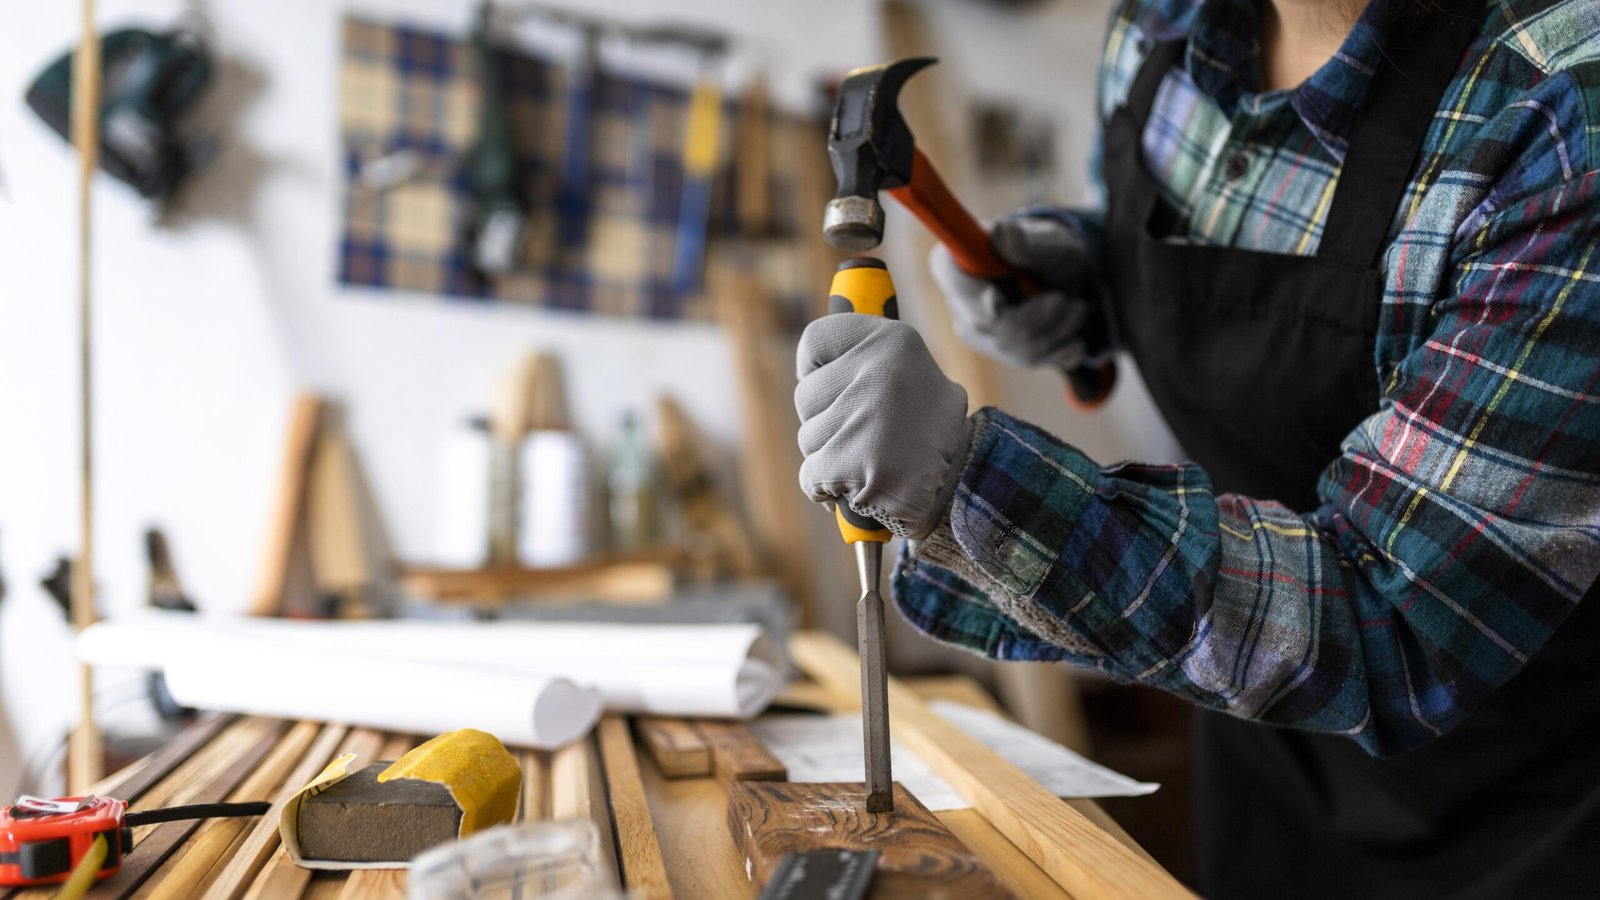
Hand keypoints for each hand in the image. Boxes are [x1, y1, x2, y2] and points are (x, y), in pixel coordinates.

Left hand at [795, 315, 971, 539]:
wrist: (968, 485)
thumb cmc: (926, 427)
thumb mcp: (908, 369)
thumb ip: (865, 354)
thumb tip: (831, 321)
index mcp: (893, 340)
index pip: (815, 340)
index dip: (816, 369)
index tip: (832, 386)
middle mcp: (881, 372)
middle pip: (805, 396)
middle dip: (826, 421)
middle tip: (869, 432)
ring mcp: (869, 420)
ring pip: (808, 438)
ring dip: (829, 457)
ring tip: (873, 458)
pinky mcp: (858, 466)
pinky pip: (810, 476)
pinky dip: (826, 489)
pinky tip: (862, 485)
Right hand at [931, 215, 1097, 368]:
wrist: (1067, 277)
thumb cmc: (1051, 251)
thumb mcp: (1046, 242)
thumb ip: (1023, 242)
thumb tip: (1001, 230)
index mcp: (955, 264)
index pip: (953, 284)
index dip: (972, 296)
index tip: (997, 298)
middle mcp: (960, 303)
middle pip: (991, 325)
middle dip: (1039, 316)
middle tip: (1071, 301)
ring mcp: (977, 331)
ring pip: (1015, 346)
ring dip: (1058, 329)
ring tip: (1077, 308)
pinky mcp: (997, 351)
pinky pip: (1029, 359)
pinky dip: (1060, 348)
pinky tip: (1073, 334)